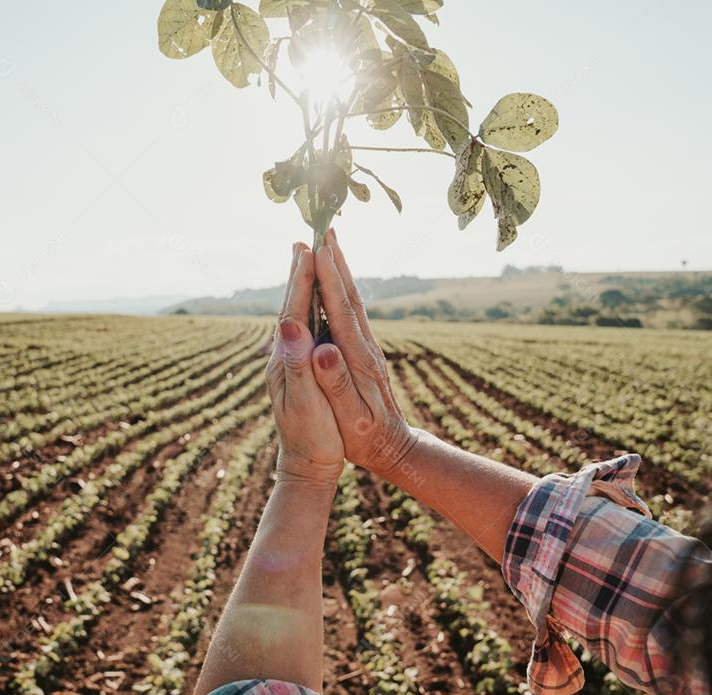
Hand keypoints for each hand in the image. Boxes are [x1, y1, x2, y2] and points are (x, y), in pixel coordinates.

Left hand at [265, 243, 344, 485]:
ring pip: (297, 313)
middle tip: (302, 238)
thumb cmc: (314, 439)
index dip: (301, 279)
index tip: (306, 247)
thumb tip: (289, 326)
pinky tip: (313, 299)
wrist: (307, 466)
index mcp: (287, 361)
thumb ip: (298, 365)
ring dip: (302, 284)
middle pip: (291, 305)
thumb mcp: (306, 404)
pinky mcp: (300, 367)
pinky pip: (306, 327)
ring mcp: (290, 361)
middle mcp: (284, 356)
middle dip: (298, 272)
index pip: (293, 311)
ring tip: (305, 259)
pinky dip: (309, 305)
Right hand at [310, 229, 417, 481]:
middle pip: (348, 296)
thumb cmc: (366, 440)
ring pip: (351, 300)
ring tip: (329, 244)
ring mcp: (366, 347)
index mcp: (358, 360)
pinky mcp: (364, 351)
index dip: (328, 280)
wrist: (394, 448)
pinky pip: (350, 312)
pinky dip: (341, 289)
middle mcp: (365, 347)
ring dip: (340, 270)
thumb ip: (337, 384)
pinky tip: (334, 281)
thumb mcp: (351, 418)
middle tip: (325, 229)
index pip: (340, 312)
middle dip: (335, 262)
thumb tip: (324, 350)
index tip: (318, 250)